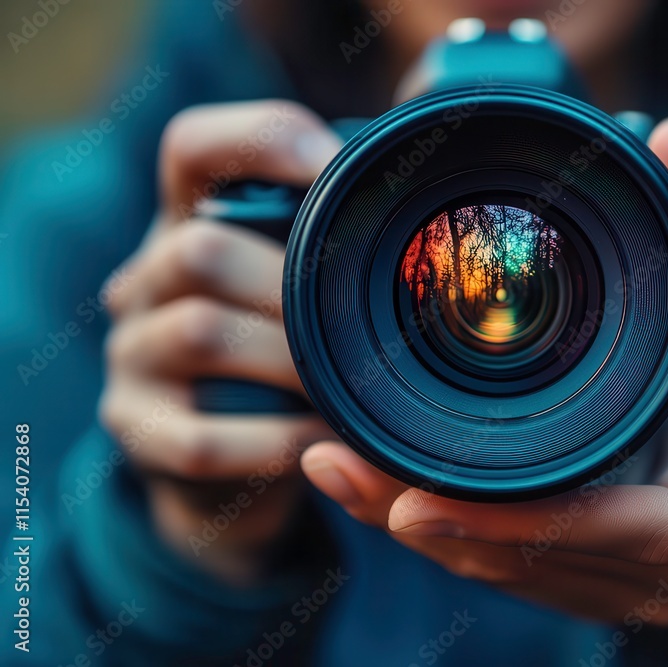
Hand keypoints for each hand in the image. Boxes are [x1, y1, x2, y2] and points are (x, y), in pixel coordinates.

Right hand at [99, 100, 341, 583]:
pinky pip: (203, 436)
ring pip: (200, 331)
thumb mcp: (303, 280)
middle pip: (202, 248)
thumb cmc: (285, 350)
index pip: (194, 147)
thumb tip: (426, 137)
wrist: (226, 465)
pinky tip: (324, 440)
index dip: (264, 140)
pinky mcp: (135, 429)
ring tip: (353, 386)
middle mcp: (144, 278)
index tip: (342, 169)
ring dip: (293, 362)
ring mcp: (130, 354)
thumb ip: (340, 227)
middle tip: (365, 320)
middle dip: (296, 286)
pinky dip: (277, 439)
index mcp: (190, 222)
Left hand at [300, 118, 667, 624]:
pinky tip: (378, 501)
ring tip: (341, 474)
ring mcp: (645, 590)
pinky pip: (516, 580)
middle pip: (556, 562)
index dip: (541, 522)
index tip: (429, 497)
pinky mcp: (602, 594)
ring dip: (429, 535)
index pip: (654, 524)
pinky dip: (449, 544)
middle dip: (447, 526)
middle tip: (344, 465)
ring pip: (521, 580)